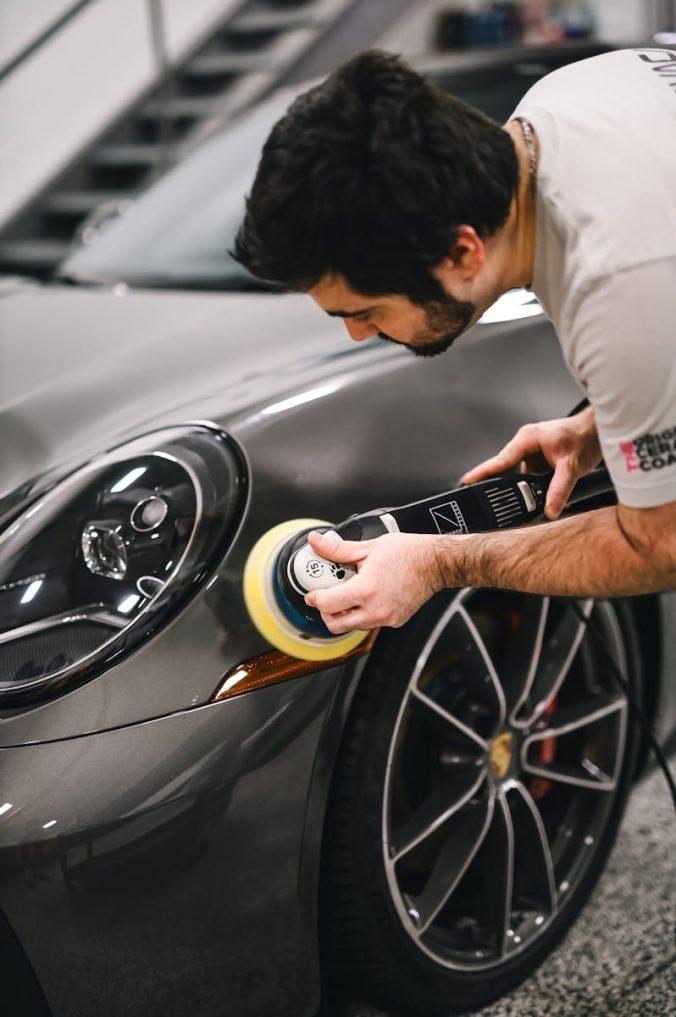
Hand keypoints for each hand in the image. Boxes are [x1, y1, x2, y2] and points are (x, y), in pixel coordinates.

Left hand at [303, 529, 444, 633]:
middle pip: (336, 625)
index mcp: (366, 590)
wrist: (435, 563)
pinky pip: (370, 623)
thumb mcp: (368, 547)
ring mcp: (386, 618)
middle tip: (327, 597)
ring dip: (344, 614)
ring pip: (353, 626)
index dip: (315, 598)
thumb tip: (316, 541)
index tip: (313, 593)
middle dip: (326, 612)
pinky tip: (366, 597)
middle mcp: (375, 610)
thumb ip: (337, 549)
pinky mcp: (394, 621)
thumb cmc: (407, 553)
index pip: (327, 605)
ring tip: (348, 593)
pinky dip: (362, 614)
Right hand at [462, 406, 601, 518]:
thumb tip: (550, 509)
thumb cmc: (584, 437)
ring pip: (520, 477)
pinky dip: (535, 487)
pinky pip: (530, 478)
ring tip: (533, 495)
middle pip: (506, 471)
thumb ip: (559, 489)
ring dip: (525, 488)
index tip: (467, 482)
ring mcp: (532, 454)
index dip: (482, 472)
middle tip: (497, 503)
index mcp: (527, 439)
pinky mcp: (539, 462)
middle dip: (506, 487)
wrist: (599, 431)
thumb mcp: (572, 466)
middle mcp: (526, 445)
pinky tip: (543, 493)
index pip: (499, 460)